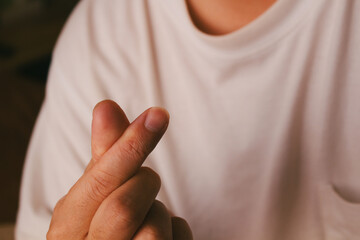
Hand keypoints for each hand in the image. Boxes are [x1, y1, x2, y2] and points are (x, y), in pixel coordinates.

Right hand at [47, 100, 192, 239]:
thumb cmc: (104, 222)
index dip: (130, 146)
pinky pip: (178, 238)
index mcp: (66, 227)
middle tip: (145, 182)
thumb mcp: (97, 191)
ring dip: (160, 213)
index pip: (99, 182)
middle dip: (144, 184)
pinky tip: (162, 236)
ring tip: (147, 217)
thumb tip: (105, 105)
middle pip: (123, 208)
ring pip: (154, 230)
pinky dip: (177, 230)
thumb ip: (105, 154)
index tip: (158, 114)